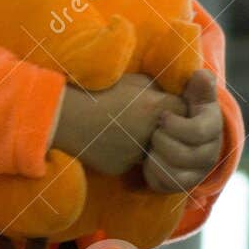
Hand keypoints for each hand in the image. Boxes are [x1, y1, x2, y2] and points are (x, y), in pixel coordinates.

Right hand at [52, 73, 187, 175]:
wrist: (65, 116)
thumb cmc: (97, 91)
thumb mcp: (133, 81)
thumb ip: (157, 89)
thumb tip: (172, 94)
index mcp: (154, 108)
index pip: (184, 111)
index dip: (176, 108)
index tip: (167, 104)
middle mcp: (150, 133)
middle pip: (172, 134)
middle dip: (165, 128)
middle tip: (148, 118)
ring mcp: (136, 154)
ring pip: (153, 150)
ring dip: (146, 142)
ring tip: (125, 128)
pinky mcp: (121, 167)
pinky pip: (132, 161)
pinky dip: (126, 152)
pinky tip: (110, 140)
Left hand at [141, 69, 223, 193]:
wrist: (178, 132)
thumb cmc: (183, 107)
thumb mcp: (192, 93)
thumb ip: (199, 85)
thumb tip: (203, 75)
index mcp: (213, 127)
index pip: (197, 132)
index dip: (174, 124)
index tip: (162, 116)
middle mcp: (211, 153)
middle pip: (183, 155)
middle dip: (161, 140)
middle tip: (155, 130)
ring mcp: (198, 172)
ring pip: (173, 173)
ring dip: (155, 156)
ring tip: (151, 144)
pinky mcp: (183, 186)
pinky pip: (164, 185)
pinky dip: (151, 172)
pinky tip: (149, 159)